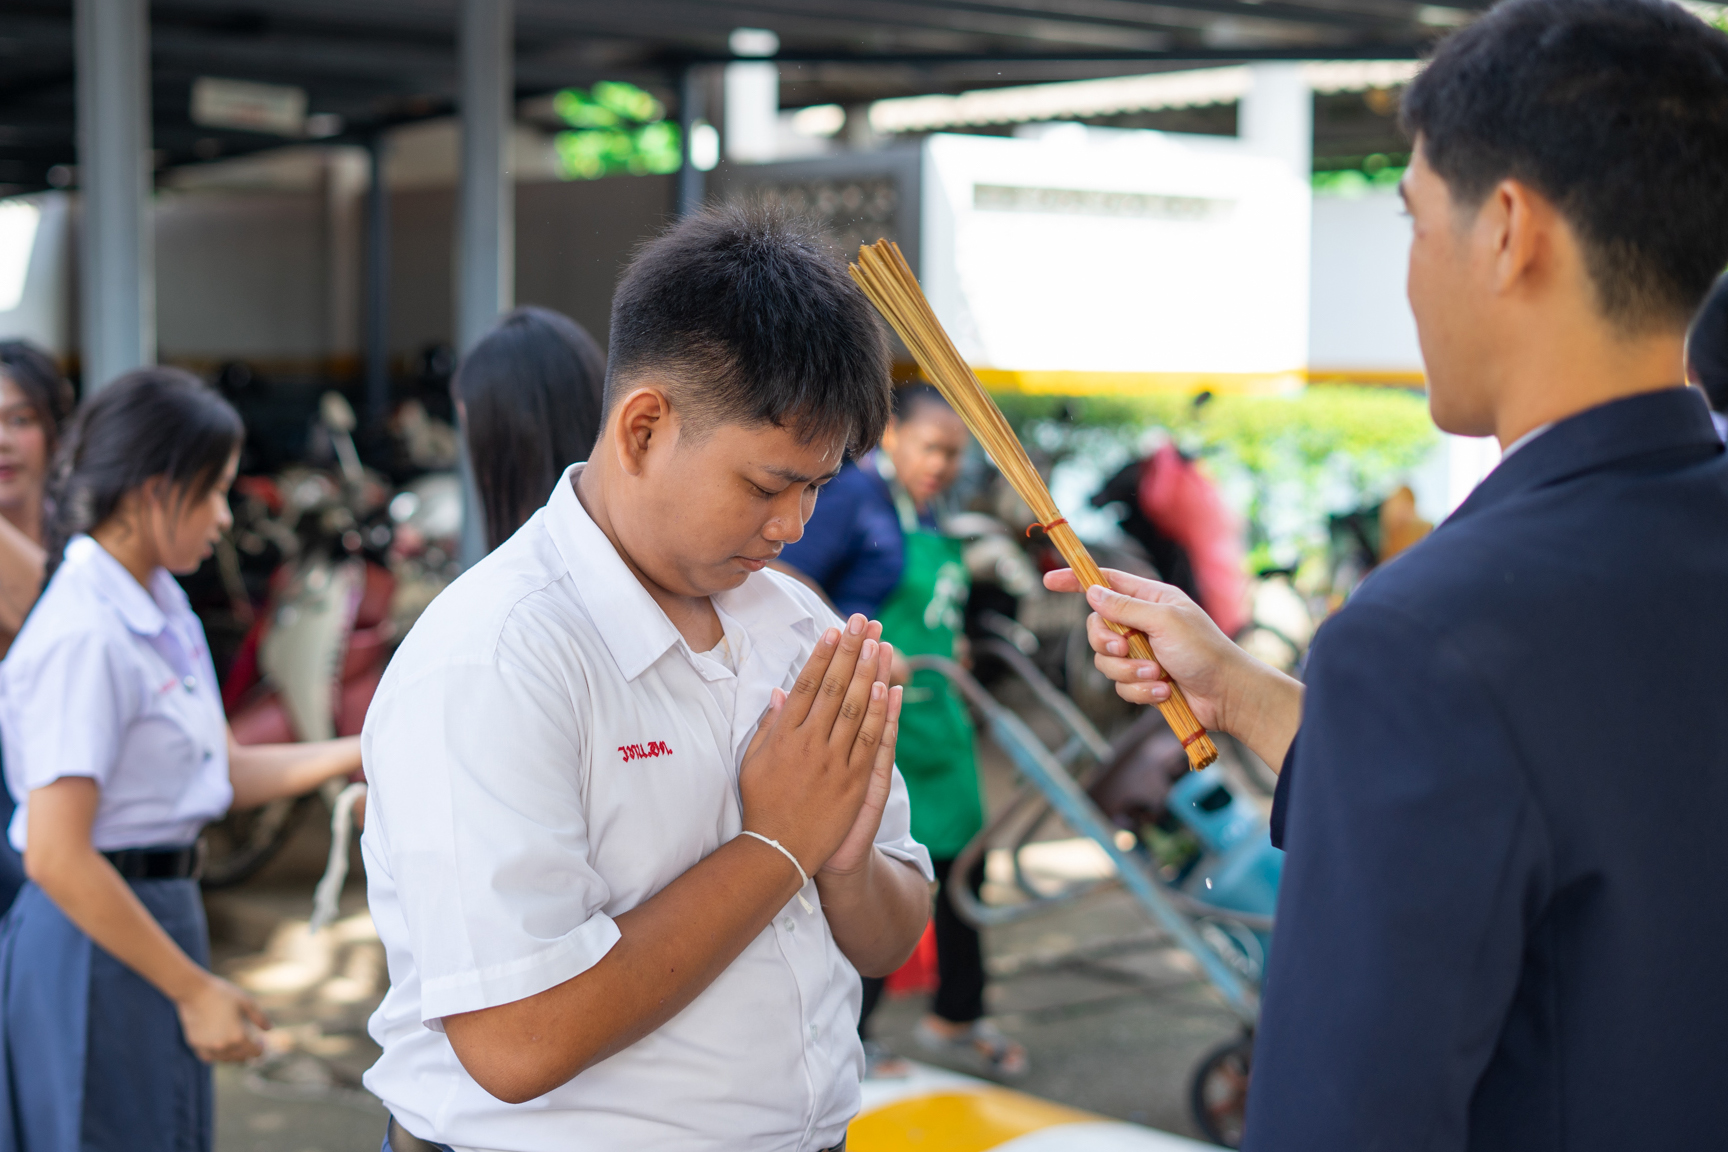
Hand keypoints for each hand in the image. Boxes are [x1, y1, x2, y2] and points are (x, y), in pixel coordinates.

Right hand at [175, 973, 269, 1062]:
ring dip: (233, 1055)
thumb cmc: (223, 994)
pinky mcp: (195, 1045)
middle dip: (248, 1052)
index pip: (254, 1052)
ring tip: (236, 1045)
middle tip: (250, 1043)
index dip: (260, 1048)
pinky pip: (209, 1057)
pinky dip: (216, 1055)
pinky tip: (220, 1046)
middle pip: (240, 1058)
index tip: (261, 1042)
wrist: (194, 992)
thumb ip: (260, 1017)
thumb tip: (269, 1029)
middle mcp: (223, 1046)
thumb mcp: (246, 1002)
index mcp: (238, 1036)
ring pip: (225, 1059)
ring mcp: (208, 1047)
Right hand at [739, 614, 895, 874]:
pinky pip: (871, 740)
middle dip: (851, 650)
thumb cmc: (763, 803)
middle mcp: (810, 742)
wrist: (780, 849)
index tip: (833, 629)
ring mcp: (834, 760)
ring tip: (880, 642)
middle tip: (863, 621)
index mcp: (785, 734)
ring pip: (857, 707)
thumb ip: (768, 725)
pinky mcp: (854, 780)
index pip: (808, 684)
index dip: (822, 654)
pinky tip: (889, 688)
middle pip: (836, 686)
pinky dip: (882, 713)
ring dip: (870, 671)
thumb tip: (779, 692)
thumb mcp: (754, 761)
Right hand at [1045, 567, 1303, 767]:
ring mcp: (1142, 654)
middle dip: (1107, 643)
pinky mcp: (1143, 681)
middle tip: (1126, 649)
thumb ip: (1124, 608)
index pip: (1105, 582)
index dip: (1076, 580)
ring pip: (1106, 662)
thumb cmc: (1204, 650)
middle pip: (1097, 628)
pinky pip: (1121, 686)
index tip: (1048, 581)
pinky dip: (1141, 691)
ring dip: (1130, 672)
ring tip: (1158, 675)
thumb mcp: (1164, 621)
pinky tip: (1164, 691)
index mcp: (1150, 600)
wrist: (1228, 695)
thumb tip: (1092, 593)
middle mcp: (1143, 624)